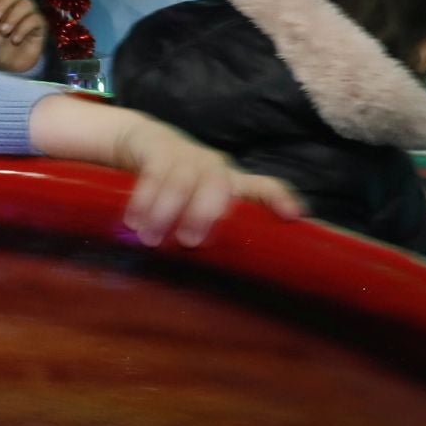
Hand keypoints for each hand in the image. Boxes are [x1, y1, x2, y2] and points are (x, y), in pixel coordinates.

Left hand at [0, 0, 47, 74]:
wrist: (6, 67)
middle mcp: (14, 6)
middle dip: (2, 2)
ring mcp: (28, 15)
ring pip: (26, 4)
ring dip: (13, 16)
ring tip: (4, 31)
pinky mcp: (39, 26)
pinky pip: (35, 19)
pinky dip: (23, 28)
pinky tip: (15, 39)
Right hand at [117, 116, 301, 247]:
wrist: (142, 142)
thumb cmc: (174, 186)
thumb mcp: (194, 204)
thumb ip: (205, 231)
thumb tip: (208, 282)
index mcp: (230, 183)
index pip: (263, 187)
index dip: (278, 198)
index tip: (291, 215)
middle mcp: (214, 167)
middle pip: (219, 184)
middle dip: (204, 213)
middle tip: (189, 242)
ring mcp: (187, 155)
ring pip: (183, 181)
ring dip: (166, 211)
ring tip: (150, 238)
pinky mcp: (159, 148)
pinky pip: (155, 173)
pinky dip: (144, 198)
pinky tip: (134, 219)